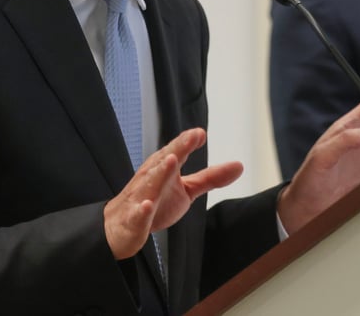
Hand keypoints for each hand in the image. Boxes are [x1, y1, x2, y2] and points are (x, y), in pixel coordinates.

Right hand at [103, 128, 242, 259]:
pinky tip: (147, 206)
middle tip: (192, 136)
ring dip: (161, 172)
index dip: (188, 141)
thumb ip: (210, 177)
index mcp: (163, 167)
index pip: (177, 151)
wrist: (120, 226)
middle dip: (178, 148)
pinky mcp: (134, 220)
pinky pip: (137, 214)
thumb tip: (239, 165)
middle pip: (165, 161)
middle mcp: (151, 178)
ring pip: (150, 184)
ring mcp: (141, 197)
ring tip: (172, 160)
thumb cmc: (155, 202)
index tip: (201, 133)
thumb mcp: (186, 190)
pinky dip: (141, 210)